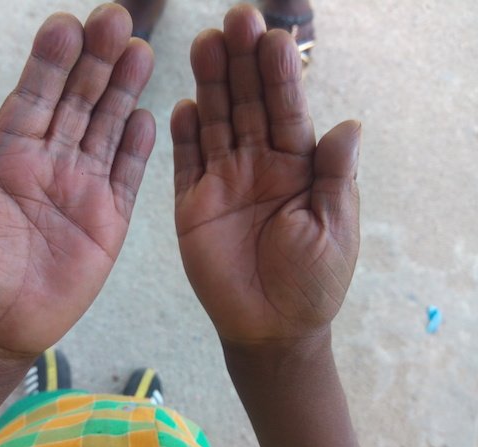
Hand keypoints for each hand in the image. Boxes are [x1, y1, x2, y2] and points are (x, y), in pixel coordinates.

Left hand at [0, 4, 154, 356]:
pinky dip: (137, 147)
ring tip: (139, 51)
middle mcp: (48, 164)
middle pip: (76, 101)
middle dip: (95, 60)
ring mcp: (82, 190)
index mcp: (6, 157)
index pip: (32, 96)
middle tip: (114, 17)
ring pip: (106, 128)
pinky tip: (150, 116)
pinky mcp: (108, 220)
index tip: (65, 24)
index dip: (49, 61)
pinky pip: (127, 176)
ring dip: (123, 91)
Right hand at [172, 5, 360, 343]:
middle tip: (234, 20)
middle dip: (242, 63)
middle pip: (248, 104)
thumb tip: (349, 126)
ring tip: (205, 44)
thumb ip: (336, 178)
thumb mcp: (334, 230)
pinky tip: (184, 105)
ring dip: (211, 85)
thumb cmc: (312, 283)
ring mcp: (223, 181)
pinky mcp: (192, 203)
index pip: (287, 110)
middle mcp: (258, 164)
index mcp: (298, 166)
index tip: (272, 35)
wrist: (271, 327)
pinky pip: (186, 162)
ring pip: (215, 123)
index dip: (280, 74)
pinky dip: (184, 134)